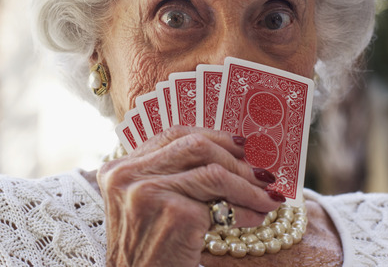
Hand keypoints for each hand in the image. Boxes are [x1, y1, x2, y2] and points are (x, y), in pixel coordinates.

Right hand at [97, 126, 284, 266]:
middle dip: (236, 158)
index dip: (213, 136)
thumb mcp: (147, 206)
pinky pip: (223, 202)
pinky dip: (246, 209)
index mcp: (119, 169)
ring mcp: (149, 192)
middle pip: (195, 146)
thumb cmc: (148, 253)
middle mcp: (129, 175)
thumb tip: (231, 156)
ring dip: (249, 185)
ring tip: (268, 197)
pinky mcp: (174, 213)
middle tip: (262, 172)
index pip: (173, 135)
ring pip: (214, 171)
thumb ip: (172, 178)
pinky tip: (256, 217)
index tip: (242, 146)